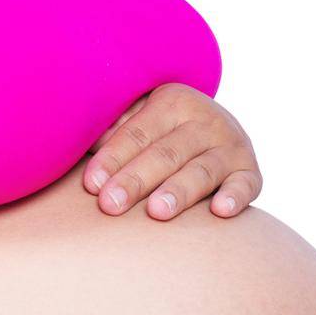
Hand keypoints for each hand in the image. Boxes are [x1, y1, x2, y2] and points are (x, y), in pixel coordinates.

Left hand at [82, 82, 260, 219]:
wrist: (212, 134)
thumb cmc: (156, 136)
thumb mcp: (134, 123)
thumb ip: (108, 133)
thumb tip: (65, 145)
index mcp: (172, 101)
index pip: (136, 133)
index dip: (112, 159)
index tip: (90, 185)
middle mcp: (205, 119)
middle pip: (165, 153)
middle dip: (135, 180)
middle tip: (110, 205)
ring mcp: (231, 145)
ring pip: (201, 170)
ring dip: (179, 191)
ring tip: (157, 212)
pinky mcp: (250, 172)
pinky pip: (246, 185)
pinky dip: (236, 196)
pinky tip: (220, 211)